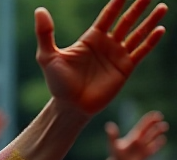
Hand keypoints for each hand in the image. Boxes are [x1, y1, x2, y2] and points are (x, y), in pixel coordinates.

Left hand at [35, 0, 166, 115]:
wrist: (70, 106)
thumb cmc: (57, 83)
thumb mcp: (47, 56)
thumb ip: (45, 33)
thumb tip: (39, 10)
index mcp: (91, 38)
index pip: (108, 15)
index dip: (117, 2)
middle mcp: (106, 44)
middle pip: (126, 20)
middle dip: (138, 7)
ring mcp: (117, 56)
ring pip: (137, 34)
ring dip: (150, 21)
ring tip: (163, 7)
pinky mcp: (125, 69)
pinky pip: (140, 52)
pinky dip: (150, 41)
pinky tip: (160, 30)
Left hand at [108, 111, 167, 159]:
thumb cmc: (116, 154)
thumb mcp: (113, 144)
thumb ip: (112, 135)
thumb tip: (109, 125)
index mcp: (133, 135)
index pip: (143, 125)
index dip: (149, 119)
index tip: (156, 114)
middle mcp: (140, 139)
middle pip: (150, 129)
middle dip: (155, 124)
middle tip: (161, 118)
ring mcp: (144, 146)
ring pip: (154, 137)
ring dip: (159, 131)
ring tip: (164, 126)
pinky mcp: (147, 154)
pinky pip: (155, 147)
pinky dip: (159, 143)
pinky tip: (162, 138)